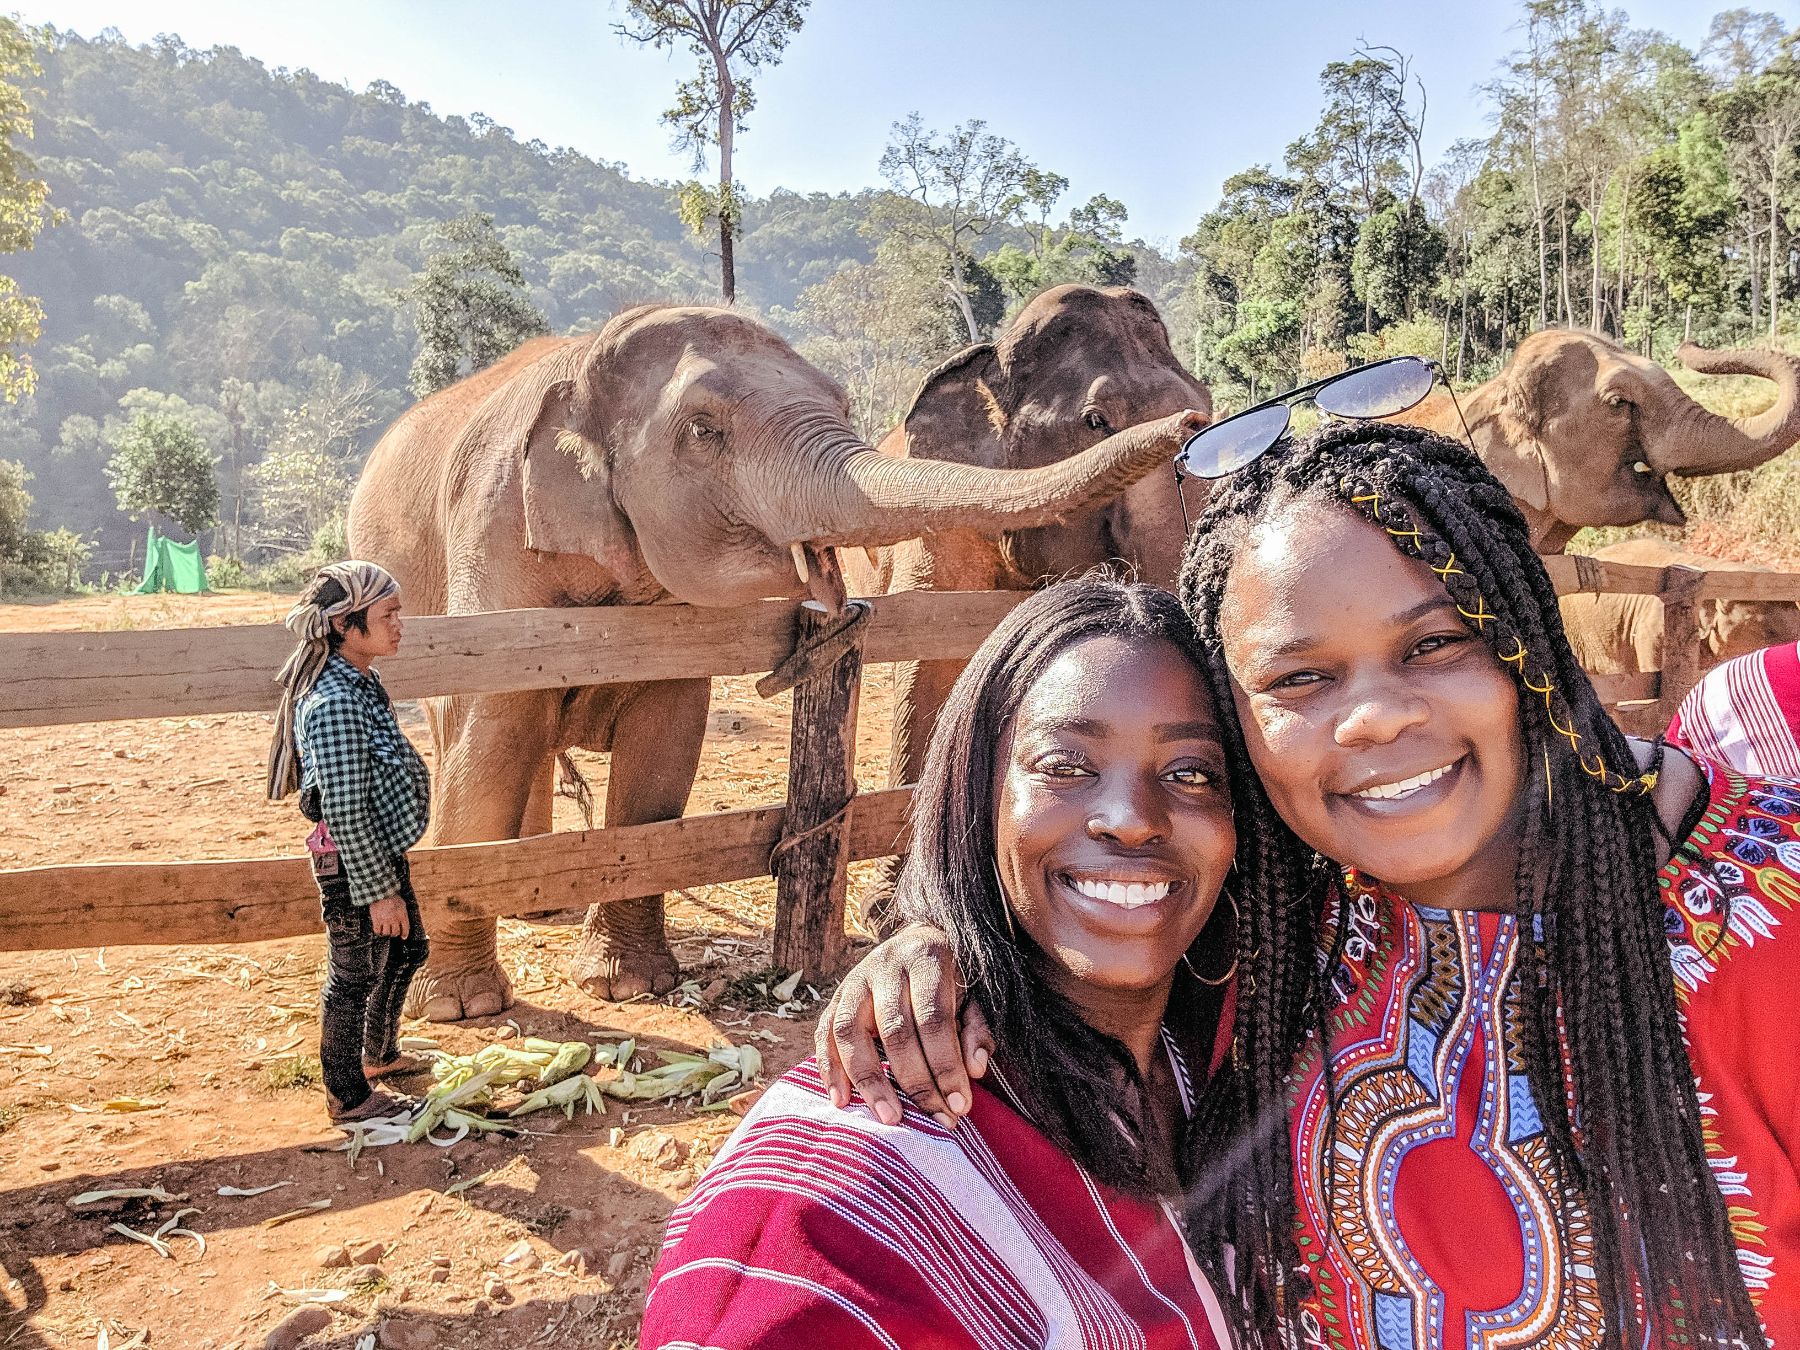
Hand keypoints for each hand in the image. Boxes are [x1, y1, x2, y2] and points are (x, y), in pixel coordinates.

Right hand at [368, 895, 409, 938]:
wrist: (382, 892)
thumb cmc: (392, 896)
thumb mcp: (402, 903)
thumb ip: (403, 912)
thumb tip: (403, 919)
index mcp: (402, 915)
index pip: (405, 928)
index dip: (404, 934)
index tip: (403, 937)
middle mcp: (394, 920)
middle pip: (395, 933)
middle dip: (394, 933)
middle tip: (392, 932)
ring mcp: (385, 921)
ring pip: (386, 933)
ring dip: (386, 933)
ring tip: (384, 930)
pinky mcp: (376, 920)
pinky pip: (377, 931)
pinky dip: (378, 931)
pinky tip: (378, 929)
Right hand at [815, 923, 992, 1129]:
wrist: (916, 941)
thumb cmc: (950, 978)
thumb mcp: (974, 994)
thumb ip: (976, 1030)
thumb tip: (975, 1070)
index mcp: (926, 958)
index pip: (934, 1019)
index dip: (946, 1065)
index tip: (960, 1106)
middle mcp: (886, 966)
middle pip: (895, 1030)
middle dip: (916, 1082)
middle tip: (936, 1120)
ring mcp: (855, 980)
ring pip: (851, 1031)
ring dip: (868, 1080)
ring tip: (888, 1118)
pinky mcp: (835, 997)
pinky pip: (824, 1033)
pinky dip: (829, 1068)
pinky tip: (842, 1101)